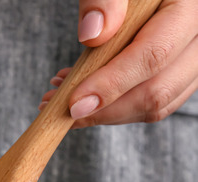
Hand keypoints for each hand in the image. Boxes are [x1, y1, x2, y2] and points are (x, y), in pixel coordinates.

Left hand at [40, 0, 197, 127]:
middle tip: (56, 106)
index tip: (73, 103)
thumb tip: (93, 35)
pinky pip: (152, 100)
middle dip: (103, 108)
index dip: (112, 84)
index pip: (154, 55)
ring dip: (105, 111)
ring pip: (156, 103)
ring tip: (62, 96)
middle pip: (158, 89)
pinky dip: (115, 105)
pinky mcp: (179, 70)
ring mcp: (193, 57)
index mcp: (189, 6)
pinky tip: (82, 92)